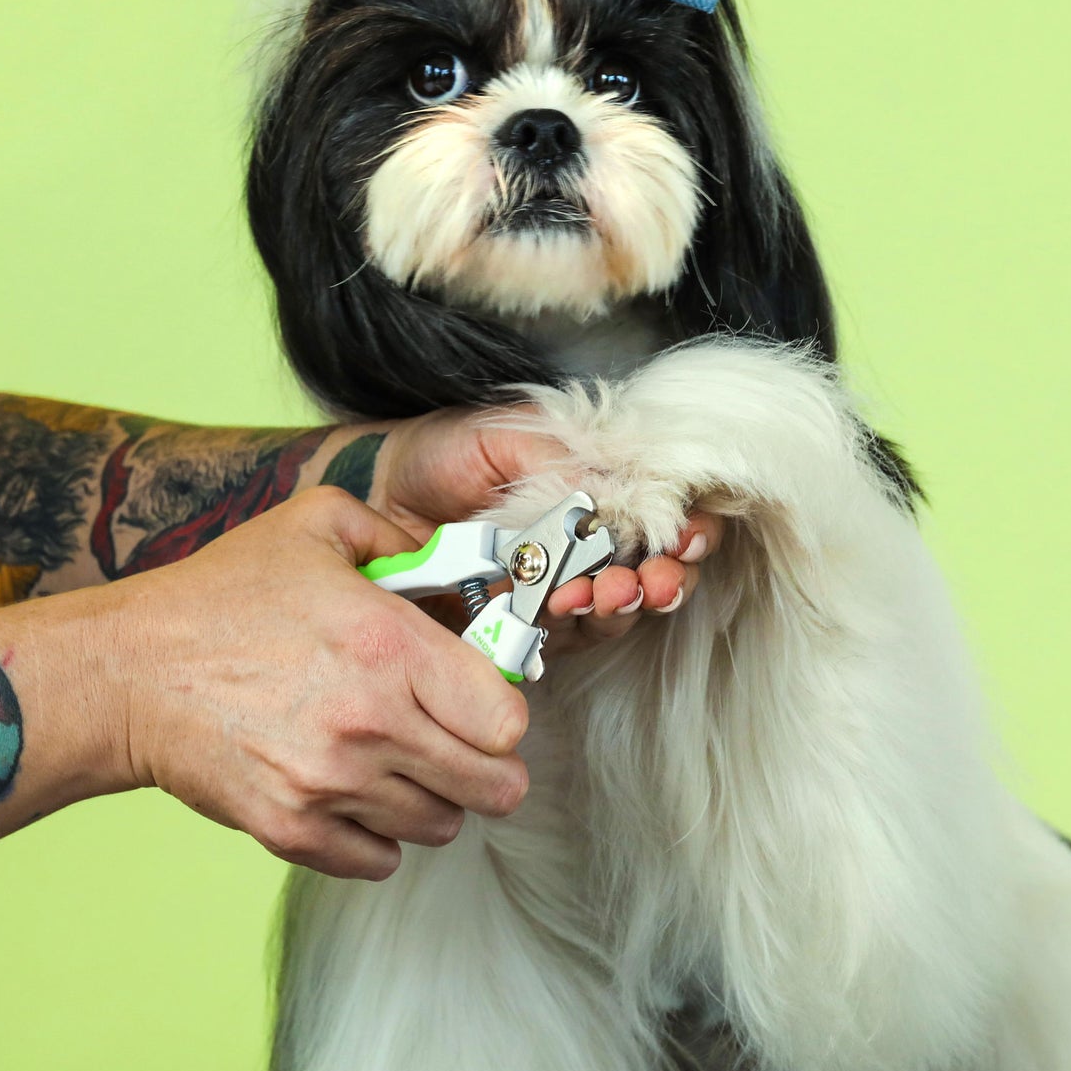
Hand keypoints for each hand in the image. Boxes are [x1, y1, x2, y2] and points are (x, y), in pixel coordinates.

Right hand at [85, 487, 529, 879]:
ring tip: (396, 762)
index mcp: (390, 645)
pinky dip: (378, 836)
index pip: (507, 722)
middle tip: (459, 745)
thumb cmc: (221, 596)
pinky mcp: (292, 830)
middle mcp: (371, 722)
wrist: (128, 671)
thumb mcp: (315, 524)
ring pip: (441, 826)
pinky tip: (356, 794)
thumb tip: (452, 568)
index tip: (480, 702)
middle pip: (493, 787)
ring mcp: (331, 784)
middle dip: (486, 766)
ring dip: (432, 798)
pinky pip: (380, 861)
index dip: (502, 713)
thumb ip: (398, 535)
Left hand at [371, 408, 724, 645]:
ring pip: (622, 608)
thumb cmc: (442, 453)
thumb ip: (567, 460)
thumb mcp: (507, 436)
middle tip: (656, 579)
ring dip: (627, 604)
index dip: (693, 526)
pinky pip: (568, 635)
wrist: (377, 494)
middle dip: (668, 577)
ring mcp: (565, 584)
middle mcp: (595, 539)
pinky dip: (576, 624)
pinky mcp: (529, 623)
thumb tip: (624, 489)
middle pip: (662, 569)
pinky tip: (567, 605)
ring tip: (610, 591)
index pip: (671, 511)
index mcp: (603, 485)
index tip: (689, 534)